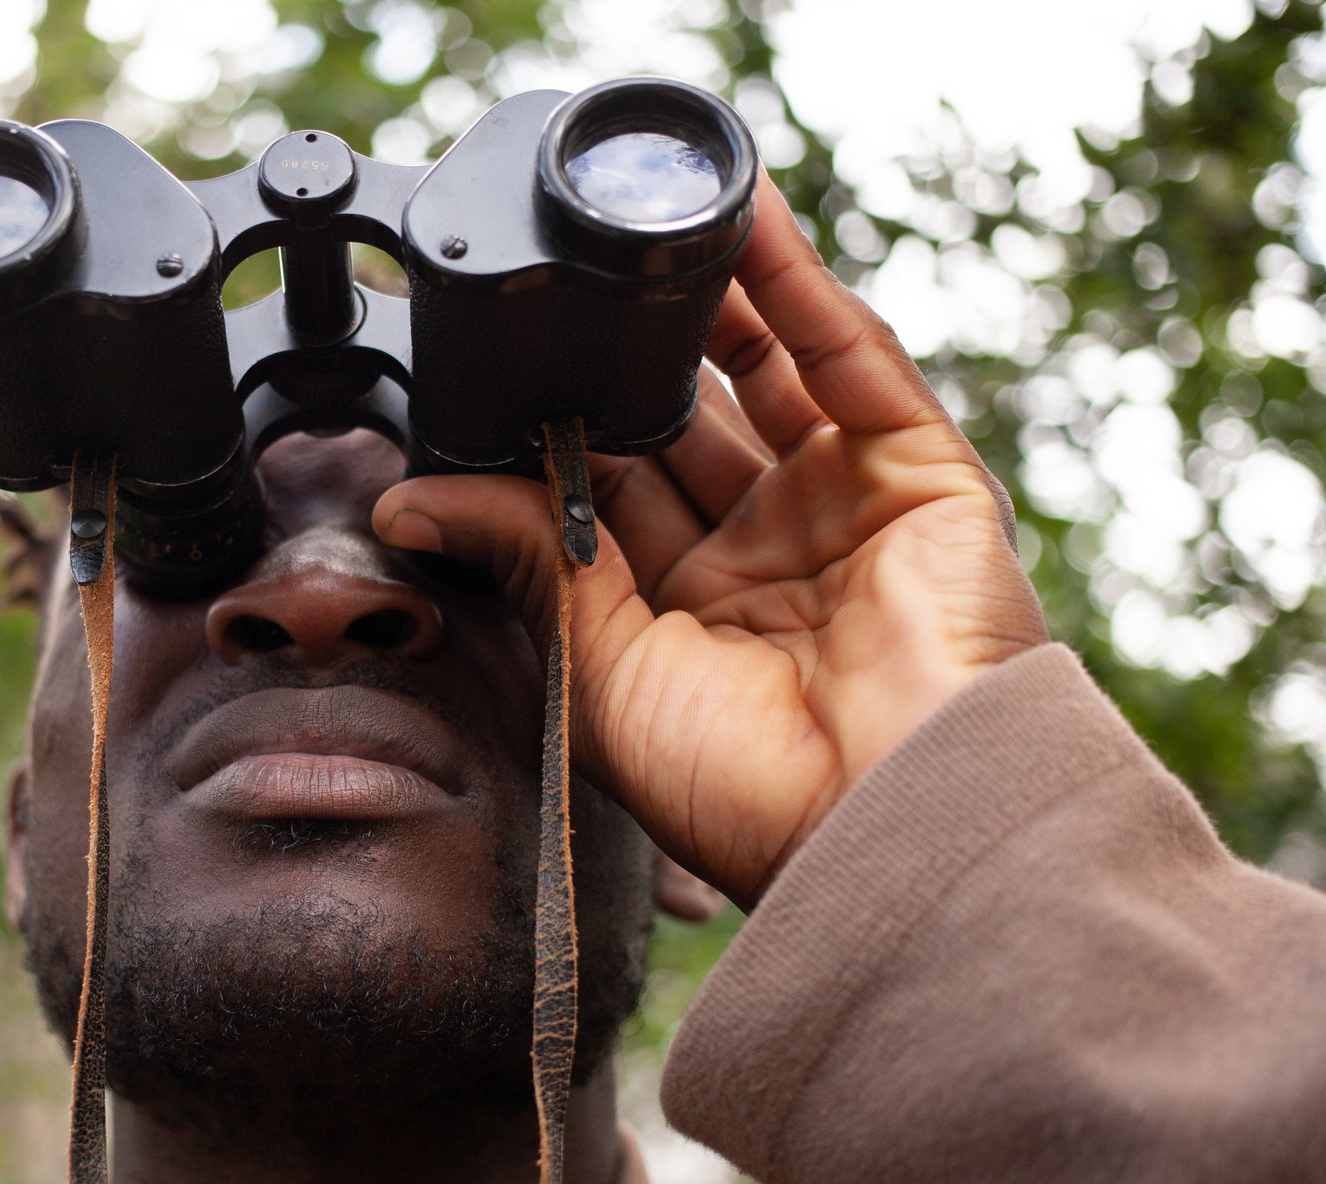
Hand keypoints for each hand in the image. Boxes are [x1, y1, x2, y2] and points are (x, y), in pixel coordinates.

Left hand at [374, 170, 1048, 905]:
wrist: (893, 820)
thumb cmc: (743, 787)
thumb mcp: (600, 673)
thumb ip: (525, 560)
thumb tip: (406, 499)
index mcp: (686, 623)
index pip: (608, 499)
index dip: (556, 436)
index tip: (491, 373)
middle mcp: (766, 561)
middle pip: (683, 428)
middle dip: (624, 362)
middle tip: (558, 285)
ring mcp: (845, 511)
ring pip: (768, 375)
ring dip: (709, 300)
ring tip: (638, 220)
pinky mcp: (919, 475)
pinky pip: (849, 360)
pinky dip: (796, 284)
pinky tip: (737, 220)